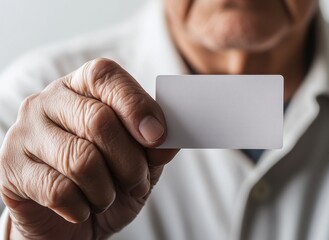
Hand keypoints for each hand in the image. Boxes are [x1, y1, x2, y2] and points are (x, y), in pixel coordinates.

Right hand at [0, 58, 177, 238]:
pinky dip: (82, 207)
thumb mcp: (140, 163)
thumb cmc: (107, 182)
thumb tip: (166, 139)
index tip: (158, 136)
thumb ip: (154, 146)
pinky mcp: (10, 168)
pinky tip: (82, 208)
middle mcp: (48, 101)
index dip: (136, 105)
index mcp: (82, 87)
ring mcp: (24, 132)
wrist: (69, 221)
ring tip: (107, 197)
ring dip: (106, 189)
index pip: (105, 76)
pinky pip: (59, 190)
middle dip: (129, 161)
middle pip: (98, 120)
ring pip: (80, 159)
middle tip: (137, 181)